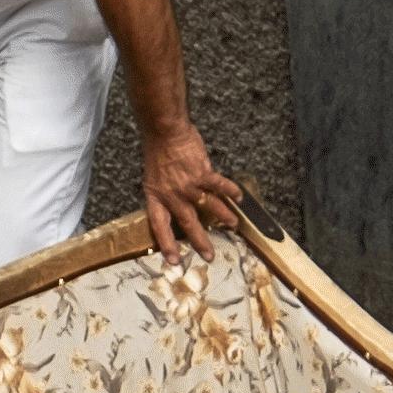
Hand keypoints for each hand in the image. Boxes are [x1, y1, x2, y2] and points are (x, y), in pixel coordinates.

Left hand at [138, 120, 246, 257]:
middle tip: (210, 256)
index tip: (174, 261)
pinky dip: (231, 191)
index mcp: (157, 197)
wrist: (164, 131)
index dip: (166, 244)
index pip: (160, 226)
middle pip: (188, 223)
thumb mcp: (154, 177)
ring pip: (209, 207)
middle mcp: (173, 196)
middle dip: (200, 241)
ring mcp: (188, 185)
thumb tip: (179, 203)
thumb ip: (165, 193)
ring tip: (234, 226)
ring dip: (223, 217)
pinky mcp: (202, 173)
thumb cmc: (157, 151)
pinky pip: (219, 185)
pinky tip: (239, 197)